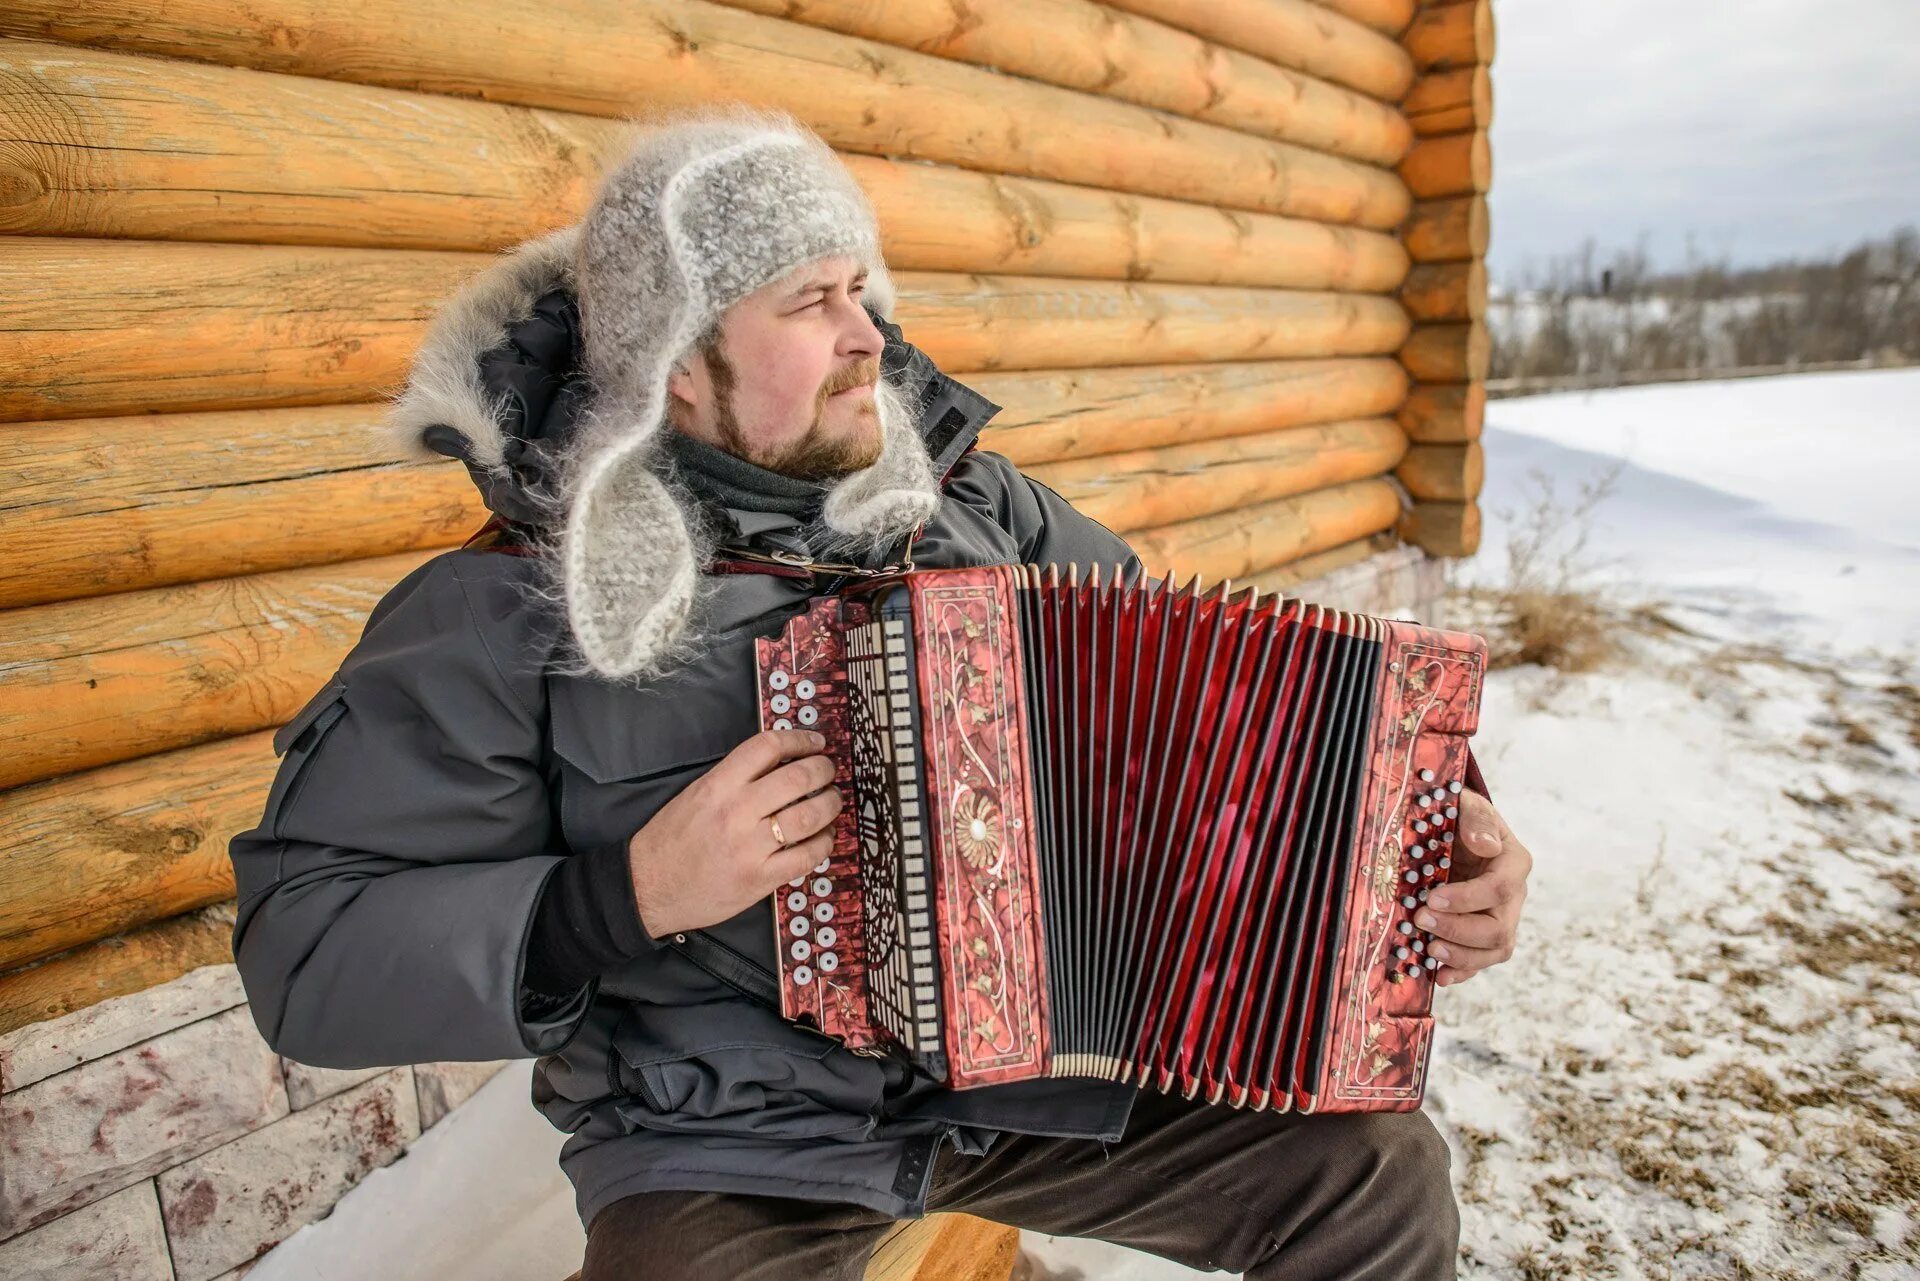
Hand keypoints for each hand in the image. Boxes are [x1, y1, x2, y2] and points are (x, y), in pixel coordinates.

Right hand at [627, 728, 843, 938]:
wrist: (648, 888)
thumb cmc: (670, 840)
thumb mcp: (695, 794)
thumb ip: (734, 778)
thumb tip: (781, 762)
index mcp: (717, 786)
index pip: (767, 747)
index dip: (800, 739)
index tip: (815, 742)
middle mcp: (736, 812)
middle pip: (797, 778)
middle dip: (823, 770)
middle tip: (829, 772)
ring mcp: (750, 847)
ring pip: (809, 816)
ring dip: (830, 804)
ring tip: (832, 801)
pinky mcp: (760, 879)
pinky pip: (806, 856)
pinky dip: (824, 843)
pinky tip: (824, 837)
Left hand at [1414, 790, 1530, 985]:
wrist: (1454, 830)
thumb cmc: (1460, 816)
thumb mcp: (1468, 806)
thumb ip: (1477, 820)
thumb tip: (1485, 845)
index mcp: (1514, 863)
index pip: (1501, 888)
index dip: (1468, 898)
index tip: (1433, 897)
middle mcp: (1514, 896)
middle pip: (1498, 927)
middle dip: (1458, 929)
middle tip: (1421, 920)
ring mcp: (1501, 918)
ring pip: (1494, 950)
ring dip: (1461, 956)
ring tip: (1429, 949)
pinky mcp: (1484, 936)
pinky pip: (1480, 961)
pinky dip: (1461, 972)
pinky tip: (1439, 976)